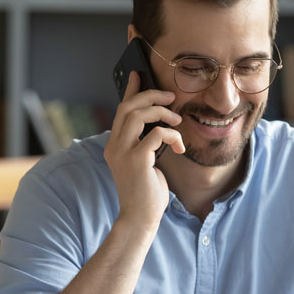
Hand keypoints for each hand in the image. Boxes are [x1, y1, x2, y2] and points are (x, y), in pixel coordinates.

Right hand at [104, 71, 184, 230]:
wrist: (140, 218)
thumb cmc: (146, 193)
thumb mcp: (145, 163)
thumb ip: (146, 144)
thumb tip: (160, 126)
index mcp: (115, 146)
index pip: (120, 111)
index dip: (130, 91)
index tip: (138, 75)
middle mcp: (114, 146)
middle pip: (128, 107)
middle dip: (150, 96)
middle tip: (170, 97)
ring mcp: (123, 153)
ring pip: (138, 115)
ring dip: (162, 113)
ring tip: (177, 121)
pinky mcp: (137, 160)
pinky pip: (156, 134)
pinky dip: (172, 135)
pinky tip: (179, 147)